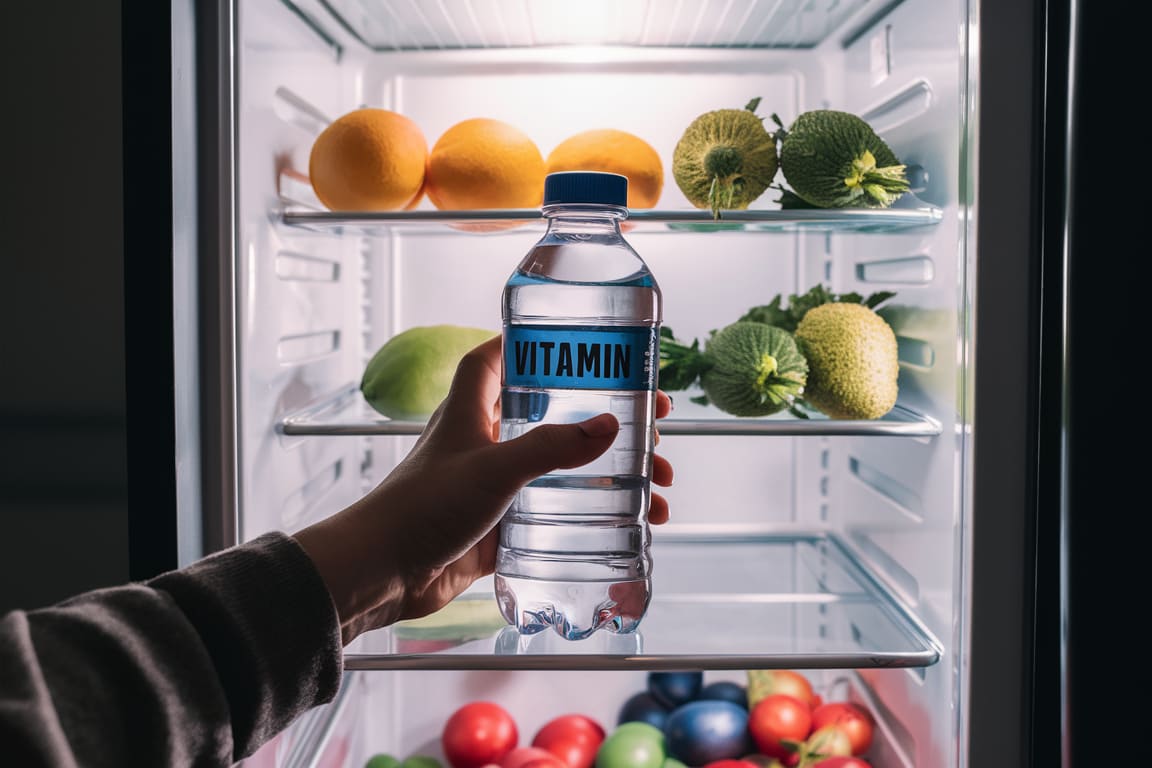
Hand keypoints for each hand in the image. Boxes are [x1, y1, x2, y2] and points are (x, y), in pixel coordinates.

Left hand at [295, 335, 673, 643]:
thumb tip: (608, 425)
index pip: (502, 356)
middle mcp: (484, 439)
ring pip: (564, 465)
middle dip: (603, 414)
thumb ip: (551, 447)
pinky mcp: (503, 524)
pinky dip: (593, 512)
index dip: (539, 343)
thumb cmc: (423, 507)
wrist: (383, 573)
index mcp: (472, 408)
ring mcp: (495, 483)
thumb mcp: (493, 469)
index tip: (588, 343)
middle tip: (651, 419)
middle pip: (553, 412)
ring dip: (610, 469)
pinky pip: (558, 511)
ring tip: (657, 480)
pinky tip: (631, 520)